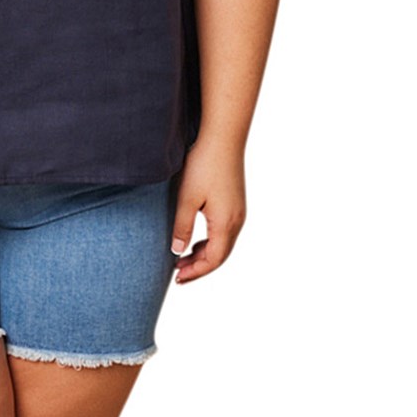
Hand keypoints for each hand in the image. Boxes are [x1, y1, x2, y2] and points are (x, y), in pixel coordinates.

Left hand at [170, 138, 245, 283]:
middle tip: (177, 274)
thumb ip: (182, 227)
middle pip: (220, 256)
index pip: (212, 260)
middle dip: (199, 267)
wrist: (223, 138)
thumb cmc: (203, 165)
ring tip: (182, 260)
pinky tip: (195, 241)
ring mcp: (238, 212)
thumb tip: (177, 251)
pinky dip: (210, 243)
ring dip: (204, 255)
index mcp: (225, 223)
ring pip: (223, 245)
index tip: (177, 278)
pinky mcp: (235, 204)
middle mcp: (237, 221)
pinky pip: (225, 233)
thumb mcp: (187, 199)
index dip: (195, 272)